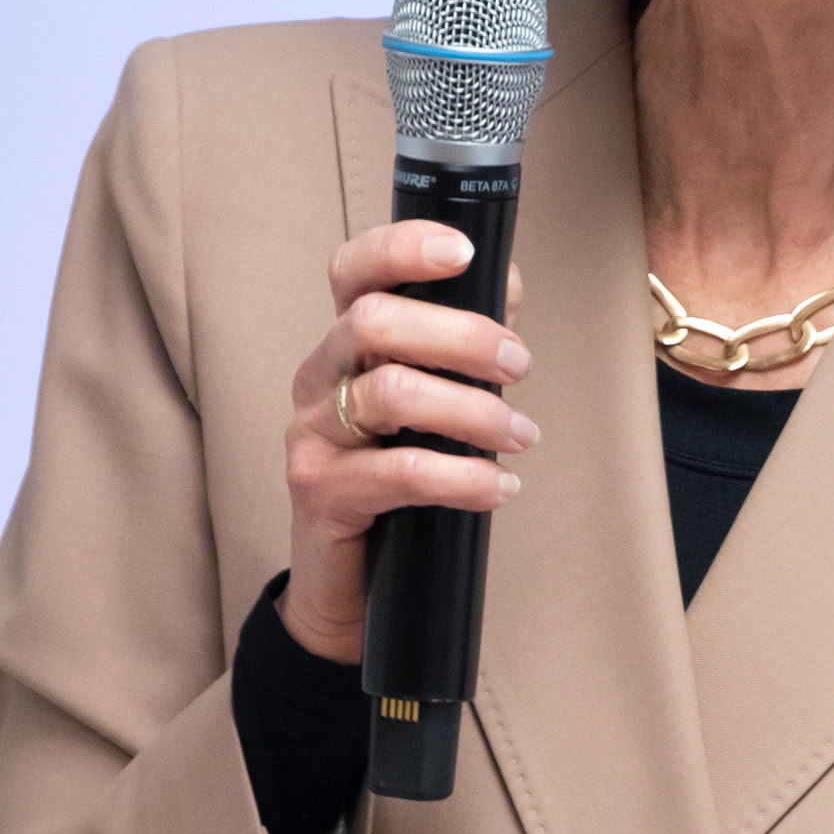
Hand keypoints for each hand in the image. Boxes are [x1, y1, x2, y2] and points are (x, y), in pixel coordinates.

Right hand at [280, 225, 534, 663]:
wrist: (350, 586)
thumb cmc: (396, 483)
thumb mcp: (430, 407)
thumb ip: (460, 345)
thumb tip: (507, 281)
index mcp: (344, 345)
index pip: (353, 271)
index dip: (402, 248)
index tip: (464, 251)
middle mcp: (318, 378)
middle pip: (373, 322)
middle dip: (460, 336)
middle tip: (519, 364)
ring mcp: (311, 434)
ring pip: (390, 392)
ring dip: (473, 410)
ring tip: (522, 435)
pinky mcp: (320, 492)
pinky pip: (399, 473)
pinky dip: (463, 478)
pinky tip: (500, 487)